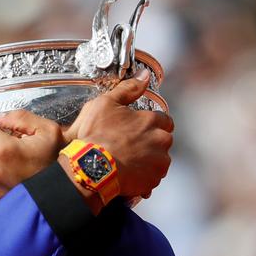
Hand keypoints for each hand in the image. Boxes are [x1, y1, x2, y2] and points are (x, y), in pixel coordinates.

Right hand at [63, 69, 173, 197]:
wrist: (90, 167)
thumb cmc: (96, 134)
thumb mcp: (105, 104)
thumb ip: (128, 89)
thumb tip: (144, 75)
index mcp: (152, 121)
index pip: (164, 120)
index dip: (150, 123)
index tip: (137, 128)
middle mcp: (161, 141)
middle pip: (163, 140)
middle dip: (151, 142)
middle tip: (129, 145)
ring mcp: (158, 163)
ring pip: (159, 160)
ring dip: (148, 160)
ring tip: (126, 161)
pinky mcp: (152, 181)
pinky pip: (152, 178)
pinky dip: (143, 176)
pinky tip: (127, 173)